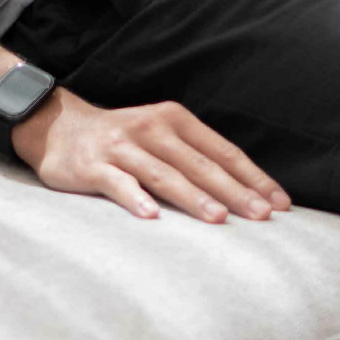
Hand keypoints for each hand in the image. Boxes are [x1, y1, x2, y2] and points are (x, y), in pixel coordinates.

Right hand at [12, 85, 292, 221]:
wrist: (59, 128)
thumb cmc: (124, 141)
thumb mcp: (162, 138)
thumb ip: (195, 159)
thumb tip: (245, 194)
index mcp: (176, 120)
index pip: (223, 152)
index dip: (253, 177)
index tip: (280, 204)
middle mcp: (153, 128)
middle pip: (200, 164)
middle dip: (234, 191)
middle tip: (262, 216)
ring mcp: (122, 146)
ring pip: (165, 174)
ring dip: (194, 197)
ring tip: (219, 219)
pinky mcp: (93, 165)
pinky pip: (118, 183)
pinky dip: (136, 199)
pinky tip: (152, 217)